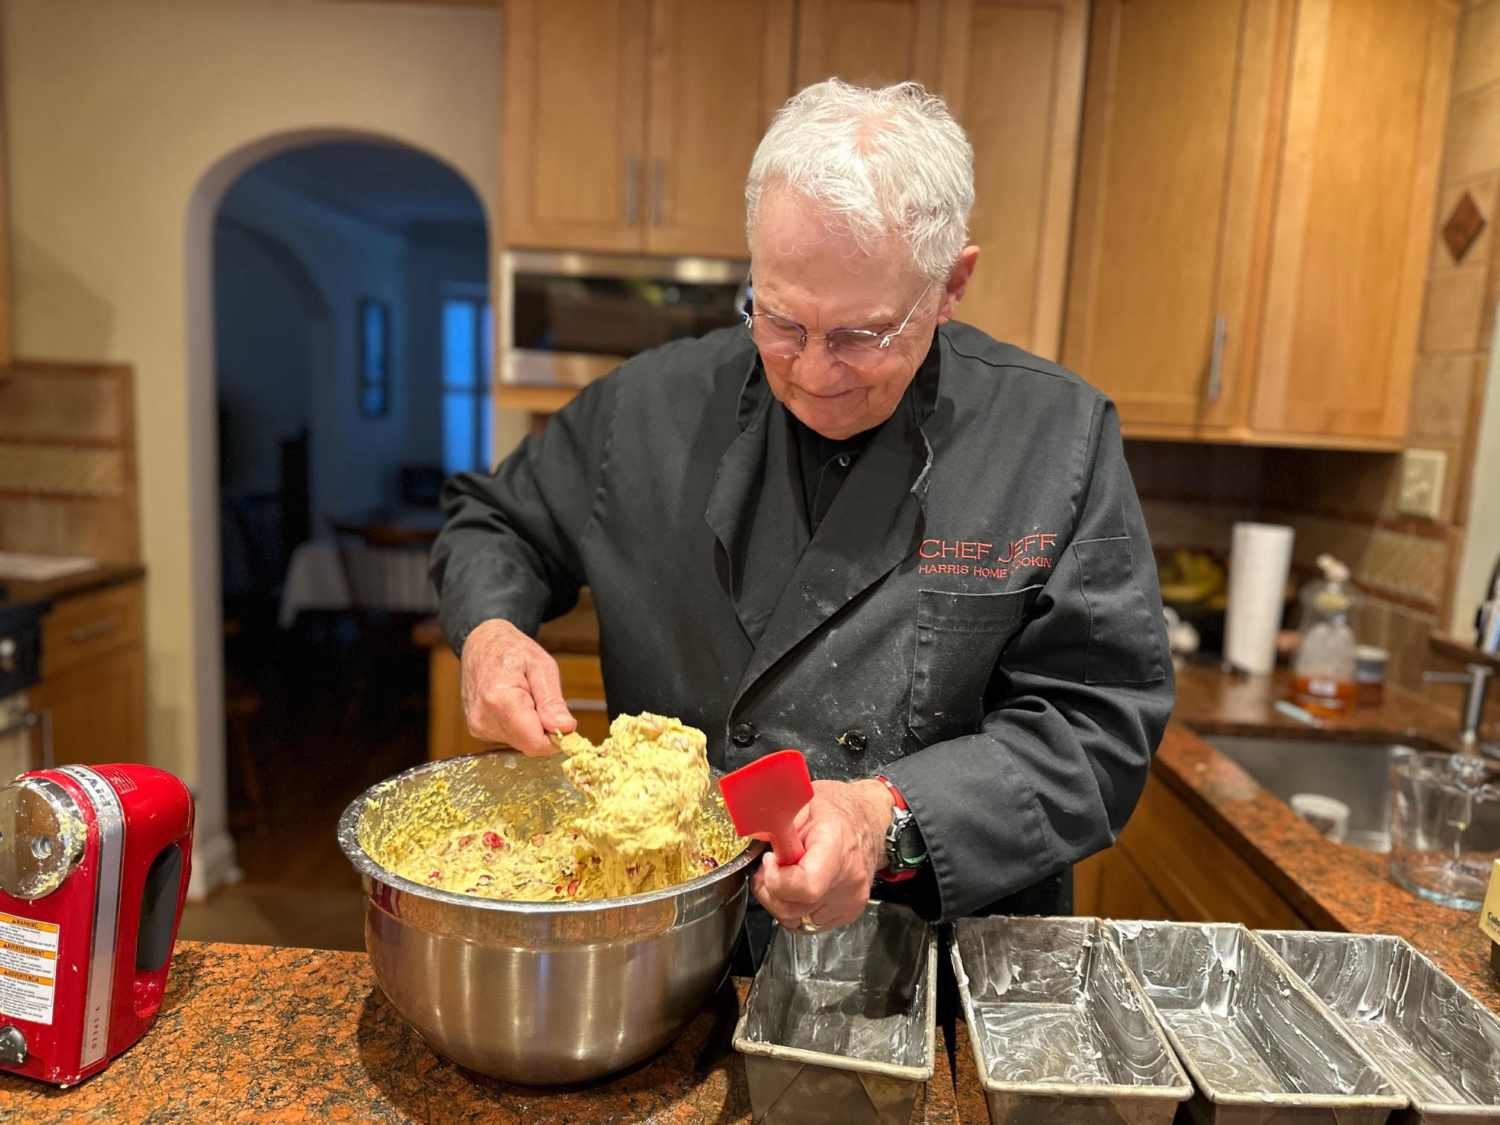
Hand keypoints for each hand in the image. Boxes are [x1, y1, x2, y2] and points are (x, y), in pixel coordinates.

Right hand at [459, 619, 575, 755]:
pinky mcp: (477, 731)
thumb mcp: (542, 667)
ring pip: (520, 743)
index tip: (563, 721)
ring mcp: (477, 727)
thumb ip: (552, 701)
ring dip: (531, 727)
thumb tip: (565, 729)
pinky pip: (509, 738)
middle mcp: (484, 719)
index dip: (555, 738)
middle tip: (541, 701)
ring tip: (525, 699)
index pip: (535, 743)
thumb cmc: (513, 650)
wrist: (482, 644)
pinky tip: (514, 706)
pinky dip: (519, 727)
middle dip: (543, 729)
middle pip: (528, 744)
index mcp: (500, 701)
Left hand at [751, 779, 893, 931]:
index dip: (776, 879)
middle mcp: (848, 879)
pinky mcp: (848, 913)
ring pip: (795, 922)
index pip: (805, 886)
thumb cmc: (834, 812)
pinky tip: (797, 887)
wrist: (865, 822)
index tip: (770, 860)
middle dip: (769, 890)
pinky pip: (807, 924)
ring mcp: (850, 900)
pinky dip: (794, 909)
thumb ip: (777, 821)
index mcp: (836, 847)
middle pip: (793, 908)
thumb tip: (752, 833)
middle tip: (771, 866)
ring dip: (779, 902)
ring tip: (783, 875)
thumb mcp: (803, 803)